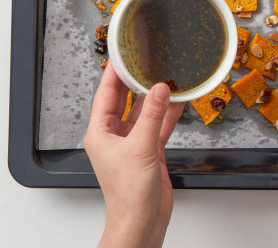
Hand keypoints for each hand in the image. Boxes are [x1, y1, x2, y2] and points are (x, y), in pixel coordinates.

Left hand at [84, 63, 184, 247]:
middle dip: (137, 82)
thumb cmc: (128, 196)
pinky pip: (158, 125)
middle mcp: (114, 135)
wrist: (141, 222)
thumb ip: (152, 116)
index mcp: (100, 132)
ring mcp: (132, 143)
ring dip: (156, 98)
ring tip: (167, 77)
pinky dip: (168, 114)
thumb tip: (160, 90)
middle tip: (147, 60)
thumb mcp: (140, 148)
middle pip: (125, 100)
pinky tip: (178, 101)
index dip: (114, 73)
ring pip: (144, 111)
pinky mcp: (148, 151)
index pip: (106, 94)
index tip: (124, 55)